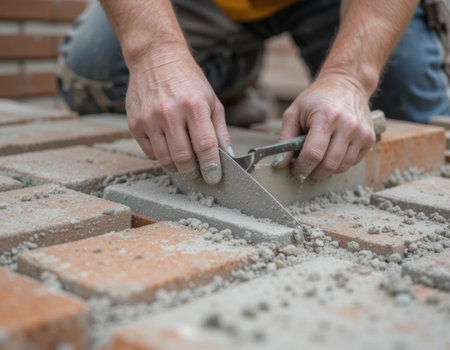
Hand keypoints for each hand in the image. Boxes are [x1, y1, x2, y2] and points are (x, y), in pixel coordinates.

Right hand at [125, 45, 230, 184]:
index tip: (213, 177)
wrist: (155, 58)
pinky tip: (168, 145)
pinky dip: (162, 156)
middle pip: (183, 158)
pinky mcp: (135, 124)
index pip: (205, 146)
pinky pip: (150, 153)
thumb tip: (226, 157)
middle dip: (193, 172)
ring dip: (177, 167)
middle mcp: (170, 112)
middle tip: (198, 173)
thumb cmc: (187, 80)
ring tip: (184, 160)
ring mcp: (149, 119)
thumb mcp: (211, 100)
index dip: (211, 167)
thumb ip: (219, 130)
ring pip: (165, 160)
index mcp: (194, 105)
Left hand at [273, 72, 375, 179]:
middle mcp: (348, 125)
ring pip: (341, 167)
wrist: (347, 83)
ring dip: (326, 170)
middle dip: (313, 172)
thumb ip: (285, 138)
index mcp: (327, 117)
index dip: (301, 167)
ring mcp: (362, 133)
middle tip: (305, 168)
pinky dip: (340, 164)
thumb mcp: (294, 112)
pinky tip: (331, 153)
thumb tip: (280, 163)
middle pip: (329, 165)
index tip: (295, 169)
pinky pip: (352, 163)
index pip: (314, 154)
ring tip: (317, 159)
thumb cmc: (318, 98)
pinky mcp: (370, 139)